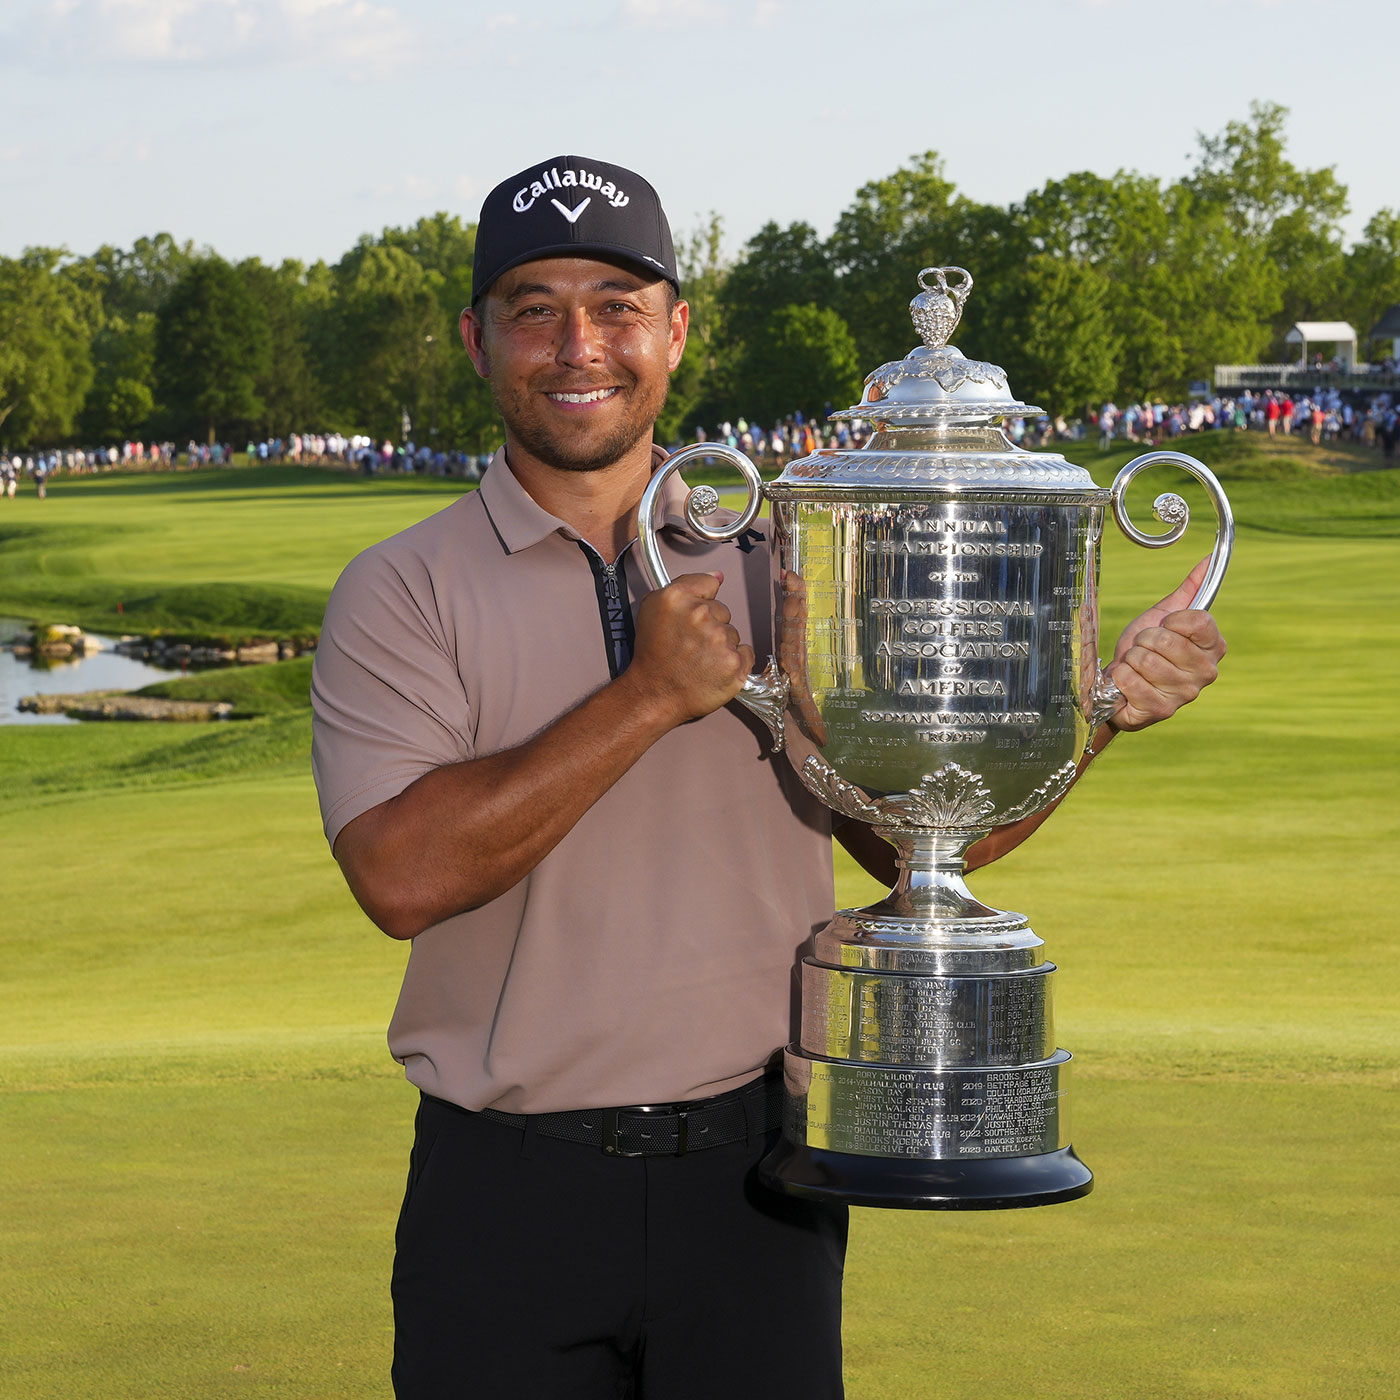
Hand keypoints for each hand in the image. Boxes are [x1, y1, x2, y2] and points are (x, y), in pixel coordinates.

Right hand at [629, 572, 754, 726]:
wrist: (654, 694)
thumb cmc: (653, 657)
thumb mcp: (653, 608)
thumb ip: (686, 585)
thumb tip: (716, 577)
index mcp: (678, 598)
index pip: (708, 584)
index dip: (702, 601)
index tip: (695, 613)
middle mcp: (700, 615)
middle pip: (722, 612)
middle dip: (710, 626)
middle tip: (691, 645)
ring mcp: (720, 639)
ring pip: (732, 634)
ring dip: (721, 646)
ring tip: (699, 660)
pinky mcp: (735, 663)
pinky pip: (745, 653)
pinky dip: (734, 661)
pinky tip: (714, 668)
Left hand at [1106, 557, 1225, 731]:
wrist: (1121, 683)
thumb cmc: (1145, 649)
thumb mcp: (1164, 615)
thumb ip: (1190, 589)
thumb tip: (1208, 559)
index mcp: (1214, 647)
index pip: (1199, 621)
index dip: (1173, 620)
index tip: (1165, 627)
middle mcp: (1206, 672)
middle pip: (1166, 639)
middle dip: (1143, 641)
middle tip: (1143, 650)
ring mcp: (1185, 694)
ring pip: (1144, 659)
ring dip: (1130, 660)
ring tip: (1136, 667)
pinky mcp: (1161, 710)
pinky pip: (1130, 679)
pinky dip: (1121, 677)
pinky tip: (1128, 683)